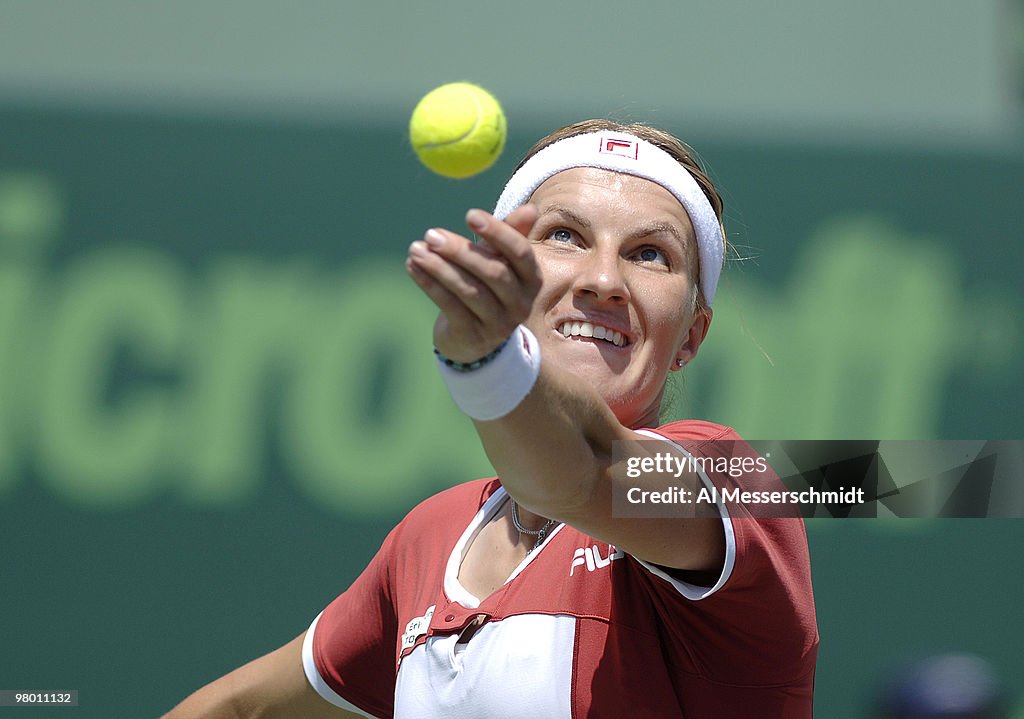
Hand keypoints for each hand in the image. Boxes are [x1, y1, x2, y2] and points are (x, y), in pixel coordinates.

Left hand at [406, 205, 540, 361]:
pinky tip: (412, 266)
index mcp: (532, 279)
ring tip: (416, 249)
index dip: (497, 232)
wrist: (474, 338)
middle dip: (460, 251)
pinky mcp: (473, 336)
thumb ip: (509, 234)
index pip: (520, 252)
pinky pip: (450, 306)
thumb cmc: (488, 287)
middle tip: (431, 234)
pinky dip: (429, 284)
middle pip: (493, 273)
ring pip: (469, 290)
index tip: (470, 214)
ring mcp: (498, 324)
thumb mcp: (499, 260)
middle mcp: (521, 303)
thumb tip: (529, 209)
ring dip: (439, 267)